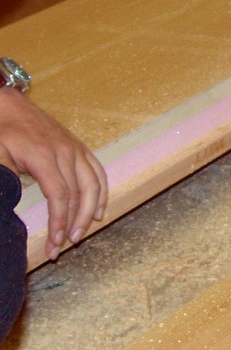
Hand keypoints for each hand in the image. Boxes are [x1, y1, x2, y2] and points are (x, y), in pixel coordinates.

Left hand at [0, 88, 107, 259]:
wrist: (10, 104)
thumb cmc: (2, 131)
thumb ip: (6, 176)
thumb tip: (13, 202)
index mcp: (44, 155)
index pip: (59, 195)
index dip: (59, 221)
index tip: (55, 242)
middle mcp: (66, 153)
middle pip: (78, 194)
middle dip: (73, 223)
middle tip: (66, 245)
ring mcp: (76, 150)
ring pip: (92, 186)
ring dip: (89, 213)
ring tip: (80, 233)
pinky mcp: (81, 148)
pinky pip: (98, 174)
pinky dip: (101, 194)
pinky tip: (98, 211)